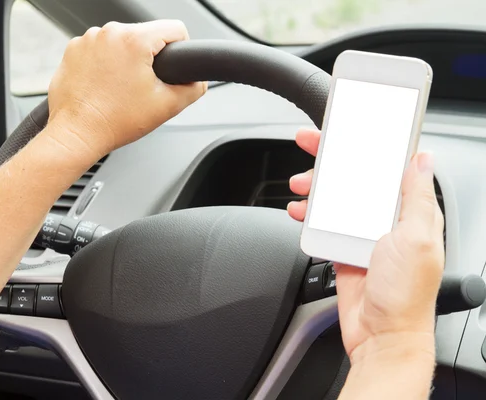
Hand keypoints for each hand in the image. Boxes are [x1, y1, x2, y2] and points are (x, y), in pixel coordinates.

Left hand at [46, 20, 206, 162]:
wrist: (77, 134)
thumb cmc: (114, 121)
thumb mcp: (167, 106)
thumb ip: (193, 88)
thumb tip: (198, 81)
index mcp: (134, 40)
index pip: (174, 28)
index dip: (181, 48)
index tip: (172, 68)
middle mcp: (109, 33)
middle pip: (146, 35)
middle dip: (149, 58)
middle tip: (143, 87)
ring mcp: (88, 40)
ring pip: (122, 43)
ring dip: (126, 61)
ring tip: (120, 89)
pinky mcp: (73, 50)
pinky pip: (99, 49)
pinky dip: (104, 65)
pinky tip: (103, 87)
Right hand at [288, 128, 444, 364]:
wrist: (380, 335)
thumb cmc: (406, 294)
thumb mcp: (417, 238)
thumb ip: (417, 196)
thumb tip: (422, 158)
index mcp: (408, 210)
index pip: (388, 164)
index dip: (369, 141)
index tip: (350, 124)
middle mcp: (385, 217)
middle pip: (355, 174)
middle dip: (331, 155)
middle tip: (310, 141)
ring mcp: (361, 231)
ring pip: (333, 195)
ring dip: (314, 184)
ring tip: (299, 184)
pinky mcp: (342, 246)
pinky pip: (321, 221)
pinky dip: (307, 212)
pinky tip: (298, 209)